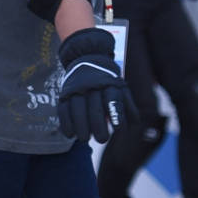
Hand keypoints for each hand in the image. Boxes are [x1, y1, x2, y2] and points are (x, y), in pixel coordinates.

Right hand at [54, 27, 127, 143]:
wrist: (86, 58)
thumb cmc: (108, 80)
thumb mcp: (121, 87)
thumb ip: (128, 106)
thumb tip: (134, 125)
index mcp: (110, 84)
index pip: (113, 101)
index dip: (116, 116)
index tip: (119, 130)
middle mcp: (93, 86)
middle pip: (94, 108)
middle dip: (98, 126)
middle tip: (102, 140)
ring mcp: (77, 89)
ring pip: (77, 109)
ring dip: (81, 127)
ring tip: (85, 139)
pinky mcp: (65, 93)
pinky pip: (63, 109)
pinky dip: (66, 123)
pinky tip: (70, 134)